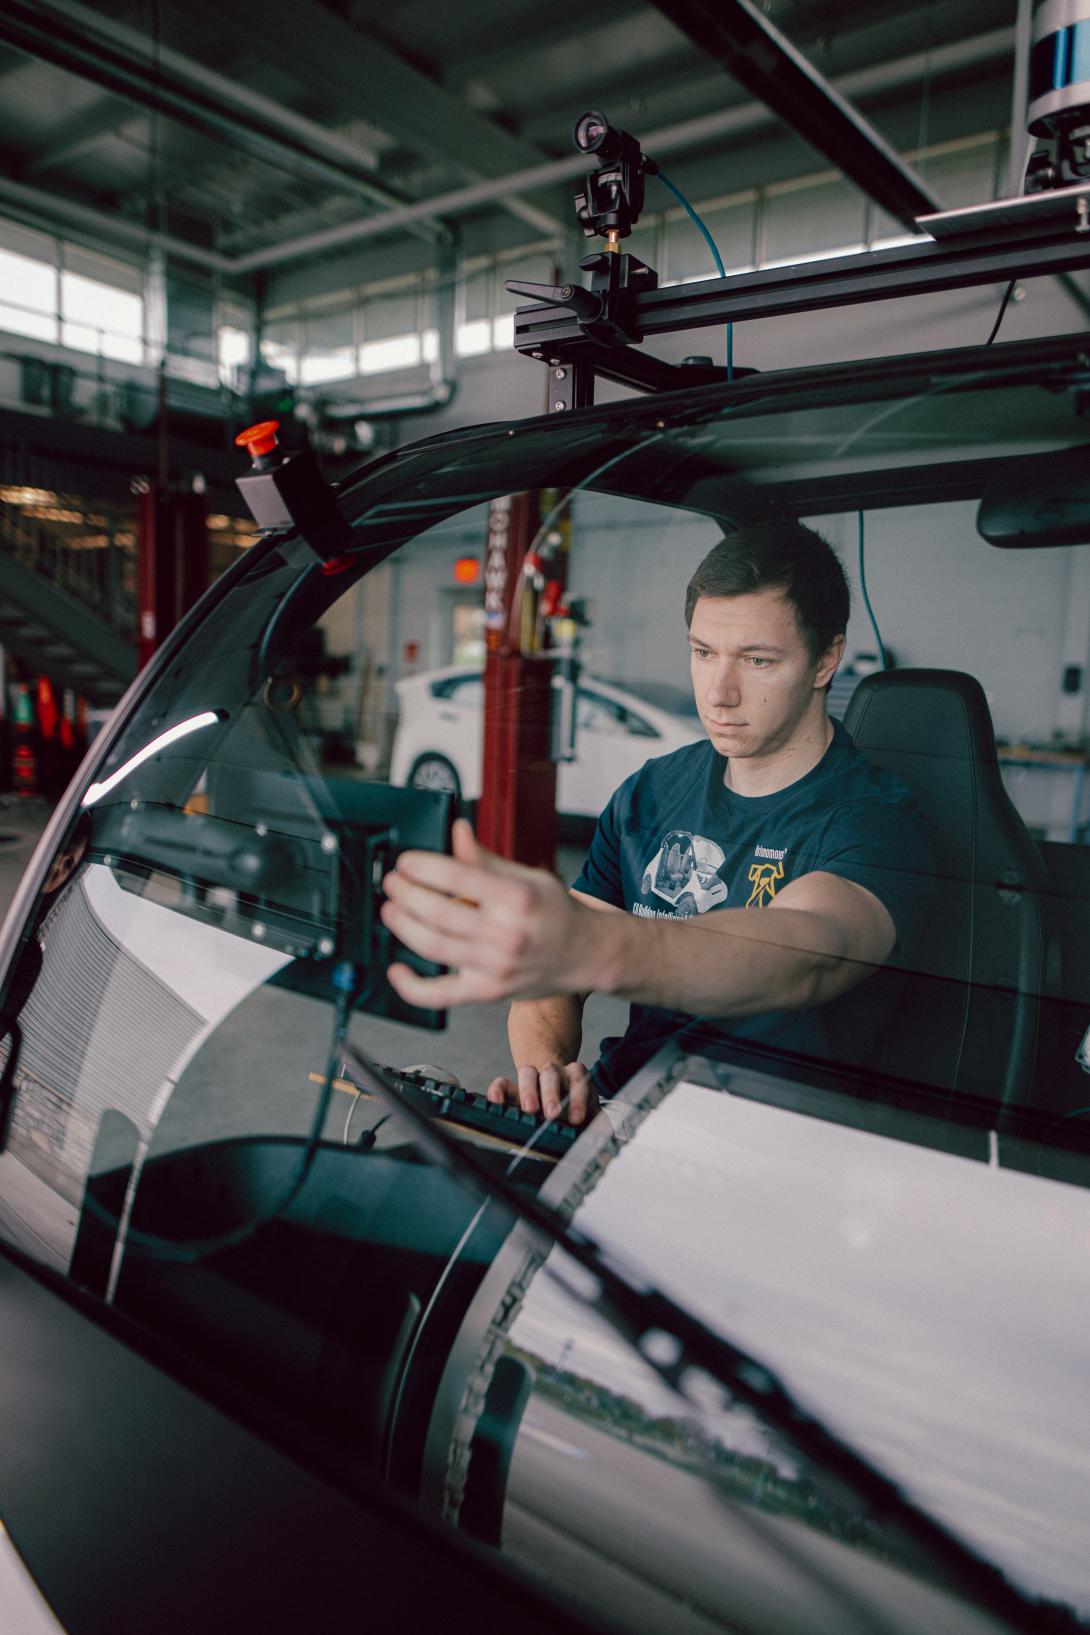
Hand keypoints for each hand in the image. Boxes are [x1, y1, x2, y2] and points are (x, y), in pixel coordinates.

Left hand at [381, 818, 606, 1007]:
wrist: (585, 954)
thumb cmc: (555, 913)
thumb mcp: (527, 877)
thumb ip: (485, 859)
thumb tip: (456, 831)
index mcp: (517, 899)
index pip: (459, 877)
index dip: (424, 867)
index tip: (406, 861)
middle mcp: (507, 934)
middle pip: (440, 913)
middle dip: (406, 894)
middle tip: (393, 882)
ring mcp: (496, 967)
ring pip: (435, 947)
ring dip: (403, 926)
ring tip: (391, 909)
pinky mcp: (487, 991)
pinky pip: (441, 995)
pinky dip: (412, 986)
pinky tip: (396, 969)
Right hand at [486, 1062, 598, 1126]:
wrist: (552, 1092)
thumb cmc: (572, 1105)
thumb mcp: (588, 1110)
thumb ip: (598, 1122)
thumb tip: (608, 1137)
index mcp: (575, 1077)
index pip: (579, 1082)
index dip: (579, 1099)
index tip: (577, 1119)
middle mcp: (553, 1073)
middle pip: (552, 1074)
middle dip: (552, 1094)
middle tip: (553, 1114)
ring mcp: (531, 1078)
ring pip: (528, 1073)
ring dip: (528, 1090)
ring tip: (529, 1109)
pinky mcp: (511, 1087)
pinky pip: (502, 1083)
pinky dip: (497, 1090)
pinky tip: (495, 1101)